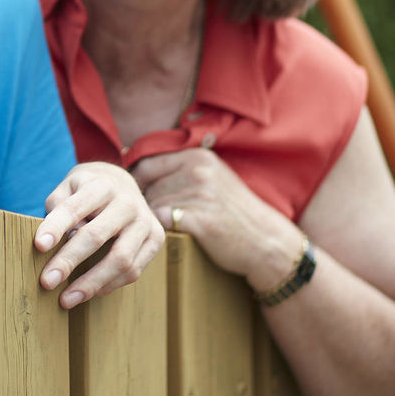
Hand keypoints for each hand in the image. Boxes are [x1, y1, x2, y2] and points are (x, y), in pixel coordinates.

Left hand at [34, 162, 164, 307]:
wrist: (121, 183)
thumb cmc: (86, 190)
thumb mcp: (68, 187)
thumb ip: (58, 208)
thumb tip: (60, 241)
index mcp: (102, 185)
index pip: (75, 207)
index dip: (56, 227)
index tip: (38, 246)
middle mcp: (127, 202)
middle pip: (97, 235)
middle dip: (69, 260)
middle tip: (46, 281)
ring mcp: (145, 221)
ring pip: (120, 259)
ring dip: (91, 283)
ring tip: (66, 298)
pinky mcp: (156, 239)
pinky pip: (133, 271)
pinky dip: (108, 285)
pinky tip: (87, 293)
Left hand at [132, 148, 299, 283]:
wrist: (264, 240)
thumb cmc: (231, 211)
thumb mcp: (211, 176)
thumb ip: (179, 168)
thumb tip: (130, 164)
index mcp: (197, 155)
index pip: (146, 164)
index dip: (138, 185)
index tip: (138, 200)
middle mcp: (198, 169)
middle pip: (147, 186)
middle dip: (145, 203)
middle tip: (152, 218)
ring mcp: (200, 193)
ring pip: (153, 204)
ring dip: (153, 219)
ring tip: (166, 227)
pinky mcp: (201, 218)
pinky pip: (163, 221)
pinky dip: (163, 230)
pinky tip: (174, 234)